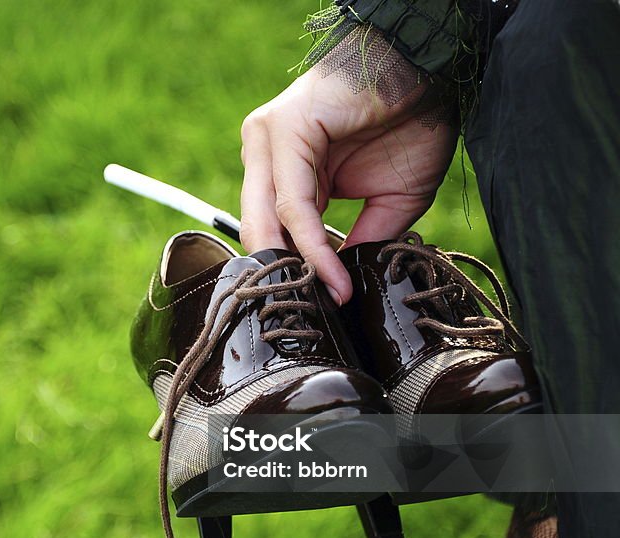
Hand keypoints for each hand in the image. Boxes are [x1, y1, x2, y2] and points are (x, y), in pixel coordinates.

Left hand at [239, 67, 457, 303]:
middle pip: (256, 229)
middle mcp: (265, 152)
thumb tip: (338, 288)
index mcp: (280, 167)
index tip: (318, 308)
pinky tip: (334, 273)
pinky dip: (313, 245)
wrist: (432, 69)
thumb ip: (357, 240)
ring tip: (321, 300)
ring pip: (267, 220)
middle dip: (281, 275)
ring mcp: (268, 139)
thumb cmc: (411, 125)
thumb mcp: (386, 202)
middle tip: (308, 315)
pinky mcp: (285, 131)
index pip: (268, 229)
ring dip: (294, 268)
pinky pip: (293, 205)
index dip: (290, 272)